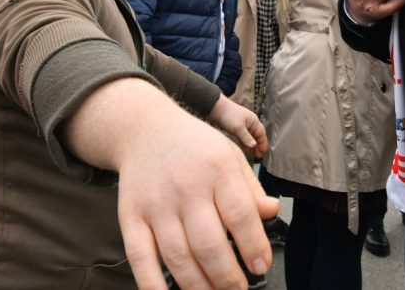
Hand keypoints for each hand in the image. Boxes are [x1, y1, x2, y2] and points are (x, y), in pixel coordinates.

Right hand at [65, 79, 278, 289]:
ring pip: (178, 257)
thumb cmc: (195, 147)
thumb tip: (273, 212)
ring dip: (199, 286)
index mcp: (217, 168)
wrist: (144, 130)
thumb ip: (251, 189)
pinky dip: (153, 285)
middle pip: (209, 243)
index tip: (261, 266)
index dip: (254, 246)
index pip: (240, 215)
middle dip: (228, 277)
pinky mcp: (130, 217)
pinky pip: (140, 258)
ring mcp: (156, 204)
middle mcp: (186, 186)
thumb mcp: (230, 156)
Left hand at [209, 94, 268, 159]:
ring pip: (252, 137)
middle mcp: (251, 123)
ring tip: (254, 155)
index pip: (262, 134)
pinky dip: (247, 143)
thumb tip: (254, 146)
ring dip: (253, 146)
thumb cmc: (228, 115)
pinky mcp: (238, 128)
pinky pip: (245, 137)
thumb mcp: (238, 128)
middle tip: (258, 157)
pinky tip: (246, 149)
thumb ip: (246, 137)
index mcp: (254, 121)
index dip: (263, 144)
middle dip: (259, 146)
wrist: (216, 108)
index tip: (263, 153)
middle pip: (258, 136)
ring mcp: (245, 126)